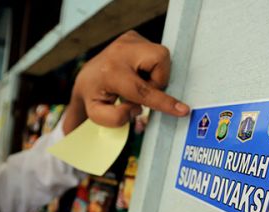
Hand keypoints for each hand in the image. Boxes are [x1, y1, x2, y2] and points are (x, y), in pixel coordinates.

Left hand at [64, 30, 189, 132]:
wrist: (86, 77)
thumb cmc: (94, 97)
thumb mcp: (98, 115)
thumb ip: (116, 118)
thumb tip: (136, 109)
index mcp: (110, 72)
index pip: (142, 90)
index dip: (163, 101)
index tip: (182, 110)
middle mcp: (120, 51)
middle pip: (159, 61)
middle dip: (157, 82)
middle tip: (141, 92)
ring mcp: (128, 40)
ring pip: (161, 57)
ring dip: (154, 75)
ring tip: (138, 81)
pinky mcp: (134, 36)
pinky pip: (156, 54)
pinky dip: (151, 67)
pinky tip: (137, 72)